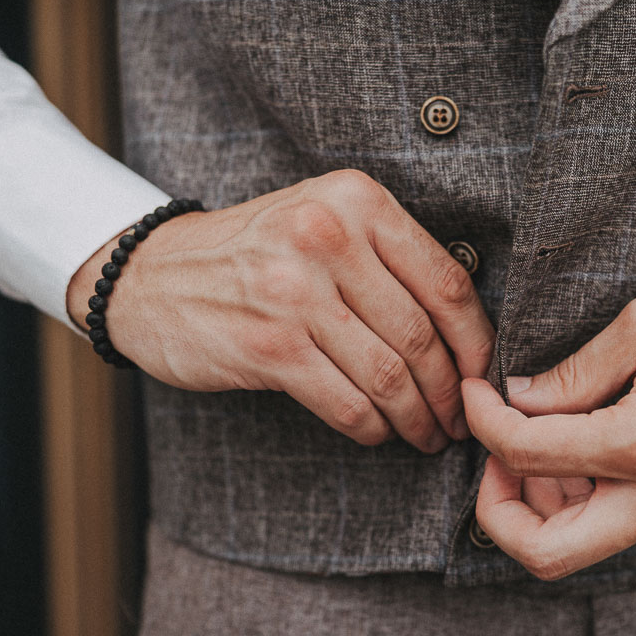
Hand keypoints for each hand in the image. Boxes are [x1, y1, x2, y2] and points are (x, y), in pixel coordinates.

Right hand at [66, 169, 494, 452]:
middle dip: (450, 390)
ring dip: (417, 417)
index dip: (476, 341)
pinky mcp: (267, 344)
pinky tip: (378, 433)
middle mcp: (327, 236)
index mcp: (356, 200)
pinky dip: (372, 427)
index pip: (447, 281)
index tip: (484, 376)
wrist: (151, 276)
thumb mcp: (323, 224)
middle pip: (421, 334)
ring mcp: (294, 291)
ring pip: (389, 374)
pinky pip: (346, 402)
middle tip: (459, 419)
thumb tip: (469, 333)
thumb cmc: (257, 255)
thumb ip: (388, 259)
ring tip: (427, 435)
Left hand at [460, 281, 635, 579]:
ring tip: (541, 436)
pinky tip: (583, 447)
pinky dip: (583, 499)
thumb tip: (519, 400)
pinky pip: (619, 527)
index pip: (529, 456)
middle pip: (545, 553)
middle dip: (497, 510)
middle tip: (495, 453)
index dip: (484, 422)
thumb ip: (576, 371)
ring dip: (541, 504)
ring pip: (580, 546)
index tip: (477, 392)